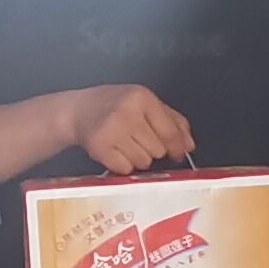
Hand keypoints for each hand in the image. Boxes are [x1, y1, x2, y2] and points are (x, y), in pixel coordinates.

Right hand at [75, 85, 193, 174]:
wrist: (79, 110)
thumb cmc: (115, 105)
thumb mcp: (145, 103)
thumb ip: (172, 121)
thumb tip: (188, 145)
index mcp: (141, 98)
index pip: (170, 131)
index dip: (177, 147)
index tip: (178, 154)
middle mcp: (126, 113)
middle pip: (158, 150)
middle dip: (153, 150)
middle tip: (139, 140)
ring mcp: (111, 131)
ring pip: (143, 162)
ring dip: (138, 158)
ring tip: (126, 144)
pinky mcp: (100, 148)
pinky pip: (125, 169)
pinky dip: (123, 165)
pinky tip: (116, 151)